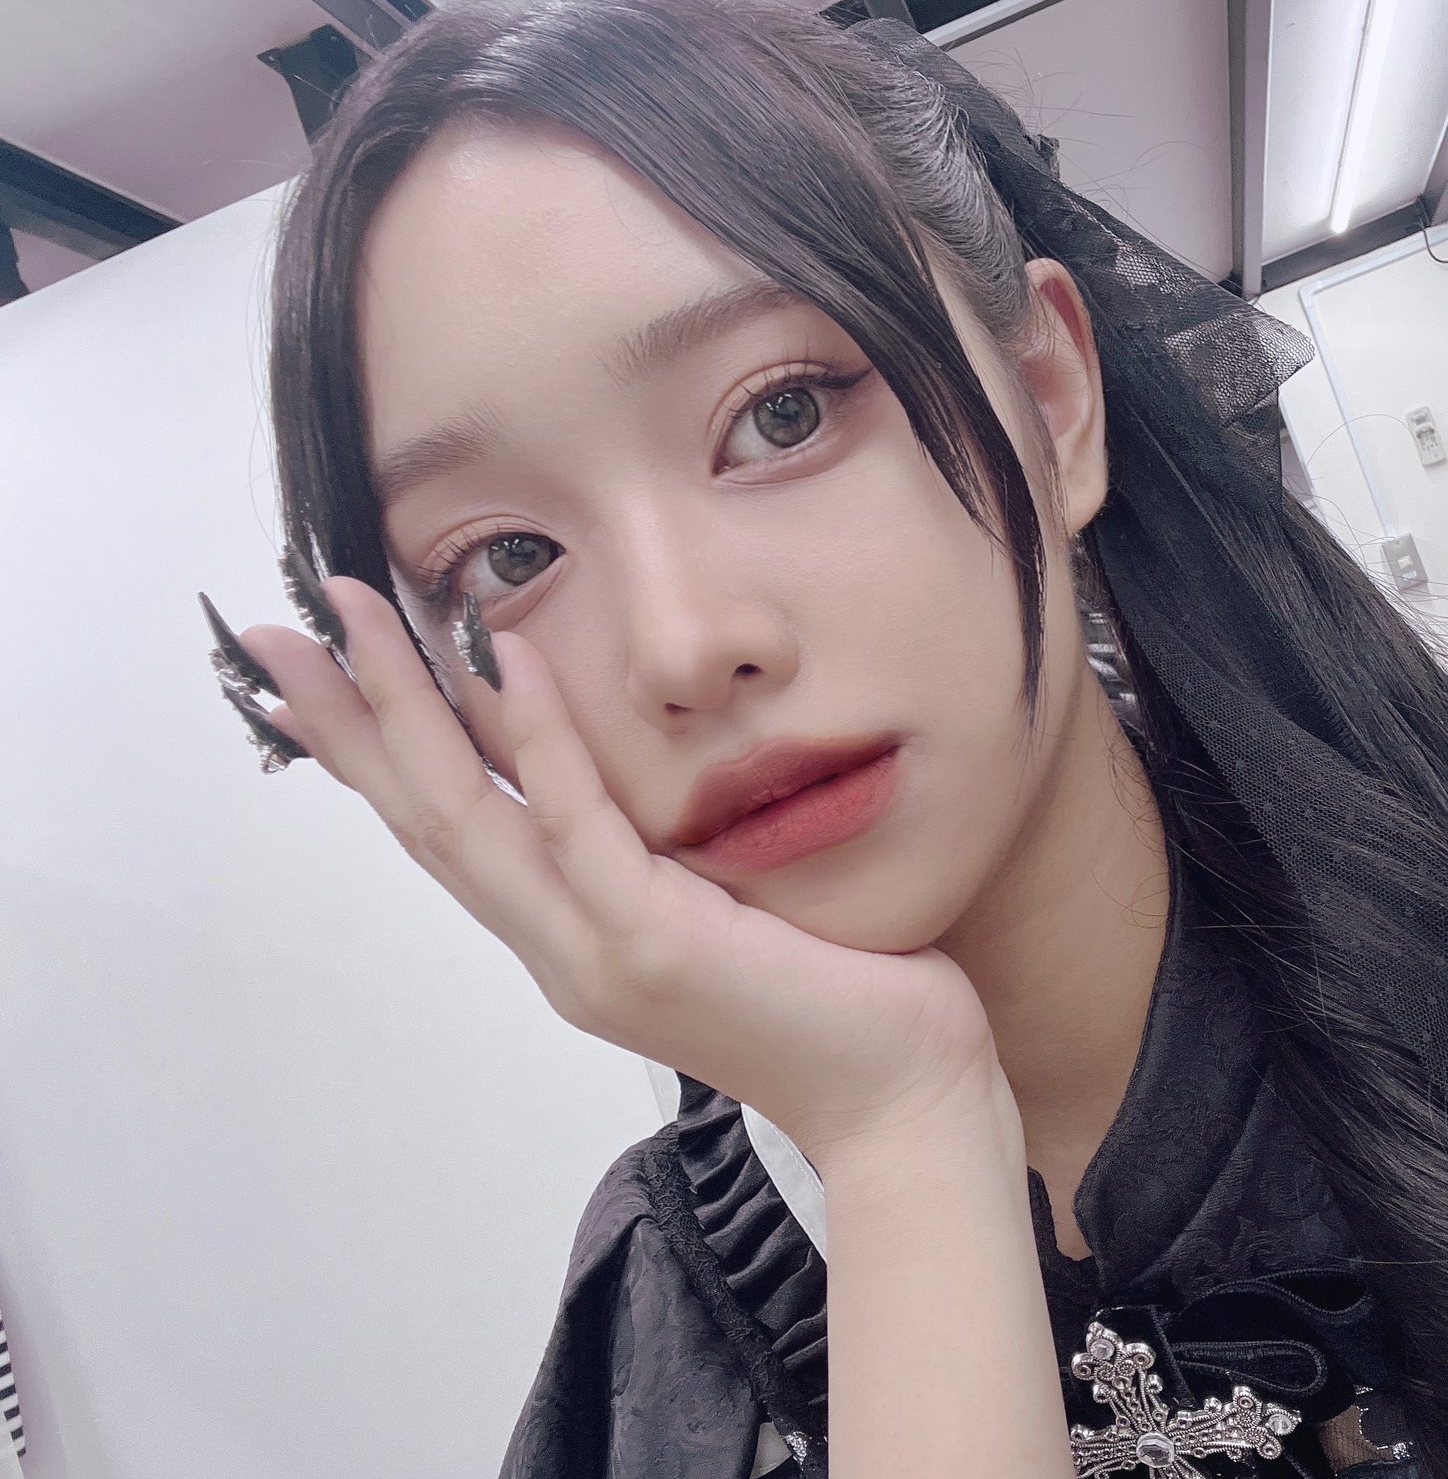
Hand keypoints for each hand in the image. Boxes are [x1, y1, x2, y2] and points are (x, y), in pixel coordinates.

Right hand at [210, 568, 1000, 1160]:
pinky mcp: (657, 944)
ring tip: (351, 616)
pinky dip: (539, 736)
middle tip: (273, 633)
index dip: (375, 757)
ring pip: (469, 819)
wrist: (903, 1101)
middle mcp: (563, 952)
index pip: (451, 836)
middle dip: (348, 723)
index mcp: (573, 944)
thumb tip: (645, 777)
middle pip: (426, 821)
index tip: (318, 679)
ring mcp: (598, 953)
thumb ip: (664, 858)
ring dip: (403, 711)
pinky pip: (582, 823)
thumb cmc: (837, 1000)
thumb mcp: (724, 912)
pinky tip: (507, 655)